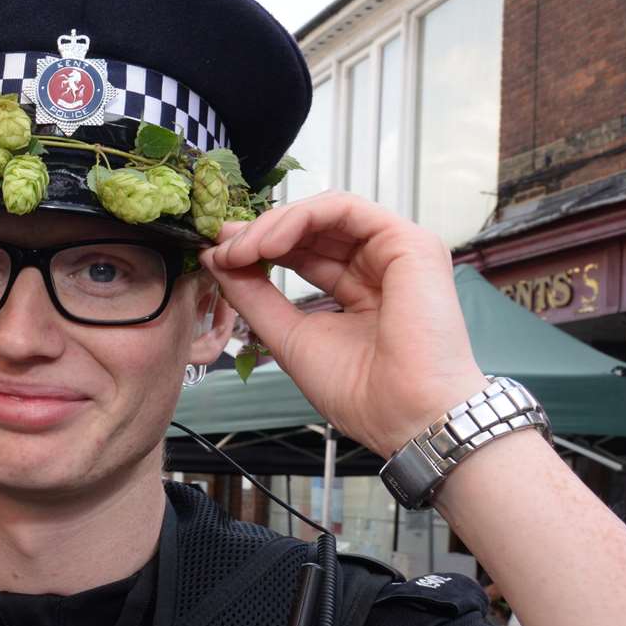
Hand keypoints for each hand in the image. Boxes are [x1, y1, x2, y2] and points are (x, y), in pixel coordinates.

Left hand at [200, 191, 487, 456]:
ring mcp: (396, 251)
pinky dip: (299, 219)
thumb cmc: (359, 391)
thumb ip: (254, 296)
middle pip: (310, 230)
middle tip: (220, 250)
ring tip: (239, 250)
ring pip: (324, 214)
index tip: (217, 256)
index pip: (303, 253)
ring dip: (273, 226)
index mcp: (358, 290)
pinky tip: (268, 244)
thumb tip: (217, 259)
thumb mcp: (288, 336)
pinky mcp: (409, 241)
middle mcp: (379, 266)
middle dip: (258, 234)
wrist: (405, 416)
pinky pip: (344, 209)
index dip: (258, 248)